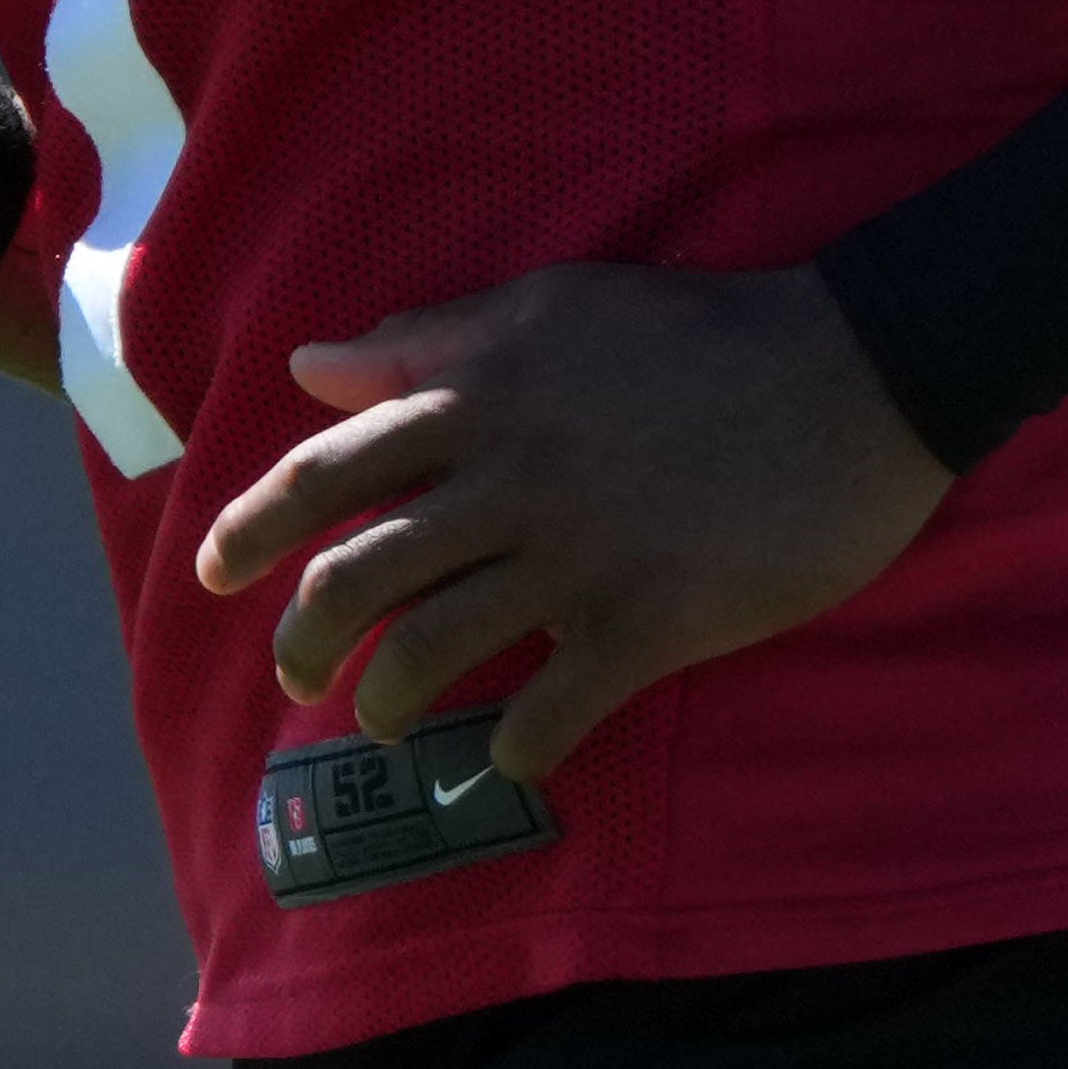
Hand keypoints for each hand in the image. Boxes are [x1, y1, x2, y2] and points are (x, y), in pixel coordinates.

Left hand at [189, 263, 959, 780]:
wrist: (856, 373)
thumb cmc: (702, 334)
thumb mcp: (555, 307)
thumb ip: (431, 341)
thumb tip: (317, 365)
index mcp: (479, 396)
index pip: (330, 469)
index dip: (254, 526)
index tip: (211, 572)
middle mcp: (508, 479)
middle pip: (360, 574)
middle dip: (303, 640)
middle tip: (294, 675)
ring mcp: (577, 555)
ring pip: (434, 649)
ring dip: (389, 702)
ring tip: (381, 723)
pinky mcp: (649, 620)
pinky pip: (551, 709)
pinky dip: (513, 749)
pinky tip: (506, 761)